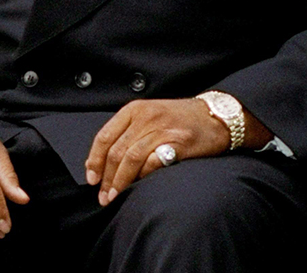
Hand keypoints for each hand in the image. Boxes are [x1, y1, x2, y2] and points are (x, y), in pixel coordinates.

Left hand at [84, 99, 231, 205]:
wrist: (215, 116)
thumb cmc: (179, 119)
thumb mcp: (149, 116)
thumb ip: (127, 133)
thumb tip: (102, 162)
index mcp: (134, 110)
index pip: (104, 136)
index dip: (95, 160)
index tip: (91, 178)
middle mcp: (146, 117)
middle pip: (116, 151)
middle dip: (106, 177)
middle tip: (103, 196)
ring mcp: (162, 129)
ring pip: (130, 158)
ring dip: (120, 181)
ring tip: (115, 197)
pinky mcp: (178, 143)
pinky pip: (153, 162)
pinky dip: (143, 176)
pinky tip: (138, 186)